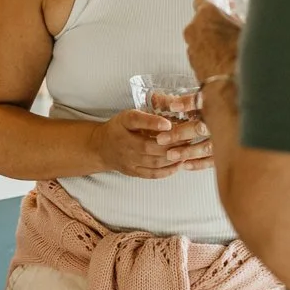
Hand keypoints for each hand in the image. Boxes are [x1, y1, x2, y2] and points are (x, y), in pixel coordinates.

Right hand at [92, 110, 213, 178]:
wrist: (101, 148)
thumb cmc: (119, 128)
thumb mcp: (128, 116)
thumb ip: (146, 117)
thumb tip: (170, 118)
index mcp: (123, 124)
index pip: (136, 121)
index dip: (153, 123)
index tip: (168, 124)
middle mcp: (124, 143)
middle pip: (149, 146)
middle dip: (171, 144)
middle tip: (189, 139)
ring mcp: (128, 160)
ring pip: (154, 162)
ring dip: (173, 158)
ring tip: (188, 151)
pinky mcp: (133, 172)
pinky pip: (152, 174)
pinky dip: (168, 170)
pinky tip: (179, 164)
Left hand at [184, 0, 241, 82]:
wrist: (231, 87)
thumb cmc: (240, 58)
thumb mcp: (249, 31)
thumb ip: (242, 20)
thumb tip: (248, 20)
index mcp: (207, 14)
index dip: (214, 4)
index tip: (222, 7)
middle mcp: (194, 29)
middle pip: (201, 20)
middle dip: (214, 24)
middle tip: (229, 29)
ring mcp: (191, 47)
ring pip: (199, 37)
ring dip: (210, 40)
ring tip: (229, 48)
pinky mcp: (192, 63)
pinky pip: (200, 53)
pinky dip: (209, 54)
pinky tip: (224, 60)